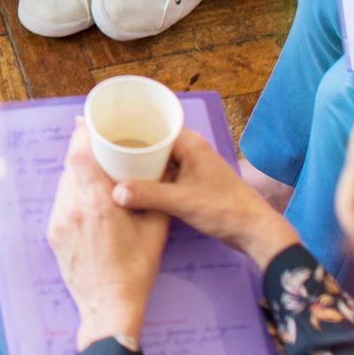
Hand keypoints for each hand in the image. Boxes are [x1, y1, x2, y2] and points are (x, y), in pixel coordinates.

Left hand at [47, 121, 169, 347]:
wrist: (109, 307)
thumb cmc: (136, 270)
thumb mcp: (155, 230)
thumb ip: (153, 195)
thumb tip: (159, 168)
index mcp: (97, 203)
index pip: (80, 154)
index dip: (83, 135)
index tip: (90, 124)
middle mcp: (72, 208)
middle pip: (71, 165)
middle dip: (84, 151)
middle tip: (99, 144)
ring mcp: (59, 221)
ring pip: (65, 183)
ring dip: (78, 173)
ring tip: (96, 169)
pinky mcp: (53, 233)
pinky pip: (61, 202)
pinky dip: (73, 193)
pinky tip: (88, 197)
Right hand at [112, 129, 300, 267]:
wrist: (254, 231)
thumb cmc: (225, 210)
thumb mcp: (182, 201)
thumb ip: (148, 195)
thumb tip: (114, 193)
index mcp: (189, 143)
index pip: (152, 124)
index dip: (127, 125)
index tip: (102, 128)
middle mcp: (190, 149)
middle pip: (151, 139)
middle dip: (127, 143)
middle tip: (99, 148)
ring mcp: (191, 165)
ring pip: (156, 157)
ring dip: (137, 161)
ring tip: (109, 164)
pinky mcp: (191, 181)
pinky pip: (162, 171)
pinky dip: (147, 174)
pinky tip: (131, 183)